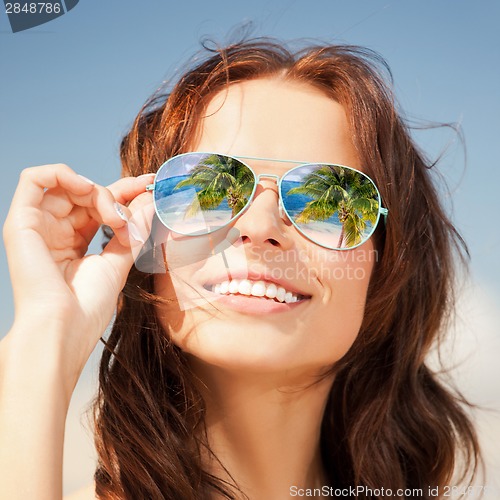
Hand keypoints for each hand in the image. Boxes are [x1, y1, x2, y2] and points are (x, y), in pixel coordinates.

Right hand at [3, 163, 153, 385]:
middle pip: (86, 193)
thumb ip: (133, 229)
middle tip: (133, 212)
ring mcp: (38, 225)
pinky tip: (87, 189)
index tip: (151, 185)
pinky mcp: (21, 222)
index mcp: (74, 241)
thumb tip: (151, 202)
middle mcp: (55, 230)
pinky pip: (34, 179)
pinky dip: (63, 174)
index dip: (125, 191)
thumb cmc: (88, 305)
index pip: (99, 205)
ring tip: (113, 215)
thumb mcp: (119, 260)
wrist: (64, 328)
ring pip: (67, 185)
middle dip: (116, 193)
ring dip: (97, 192)